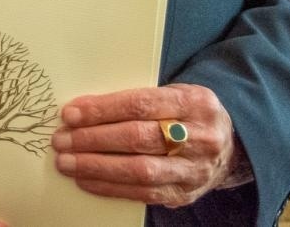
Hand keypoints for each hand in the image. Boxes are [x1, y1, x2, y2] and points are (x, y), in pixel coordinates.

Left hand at [52, 82, 234, 207]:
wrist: (228, 145)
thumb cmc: (186, 114)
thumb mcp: (172, 94)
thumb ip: (136, 100)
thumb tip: (81, 109)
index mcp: (194, 102)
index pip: (140, 104)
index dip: (102, 110)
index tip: (71, 114)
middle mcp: (200, 137)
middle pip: (138, 138)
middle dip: (93, 139)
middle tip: (61, 139)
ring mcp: (194, 170)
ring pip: (140, 169)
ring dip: (96, 167)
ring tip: (66, 162)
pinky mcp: (185, 194)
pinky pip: (143, 194)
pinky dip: (110, 187)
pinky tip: (85, 181)